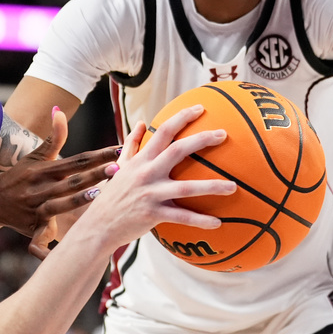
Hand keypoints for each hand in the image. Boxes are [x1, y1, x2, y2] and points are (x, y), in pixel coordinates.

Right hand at [0, 108, 120, 256]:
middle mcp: (40, 187)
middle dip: (95, 174)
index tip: (118, 149)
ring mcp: (36, 207)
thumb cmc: (20, 176)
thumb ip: (54, 138)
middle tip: (118, 168)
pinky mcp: (31, 226)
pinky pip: (42, 236)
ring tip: (101, 195)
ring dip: (79, 200)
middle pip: (72, 180)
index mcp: (45, 170)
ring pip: (59, 204)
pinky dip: (50, 244)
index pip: (77, 160)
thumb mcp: (36, 157)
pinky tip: (69, 244)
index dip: (98, 155)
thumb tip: (59, 110)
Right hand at [77, 105, 237, 247]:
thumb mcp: (121, 166)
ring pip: (186, 187)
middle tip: (223, 134)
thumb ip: (132, 144)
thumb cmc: (113, 195)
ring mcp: (151, 194)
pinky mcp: (153, 215)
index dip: (181, 117)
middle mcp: (147, 173)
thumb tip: (140, 122)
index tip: (200, 108)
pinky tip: (218, 223)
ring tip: (233, 187)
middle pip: (177, 151)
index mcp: (141, 160)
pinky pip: (181, 217)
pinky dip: (200, 220)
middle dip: (202, 140)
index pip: (163, 131)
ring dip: (212, 186)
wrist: (99, 225)